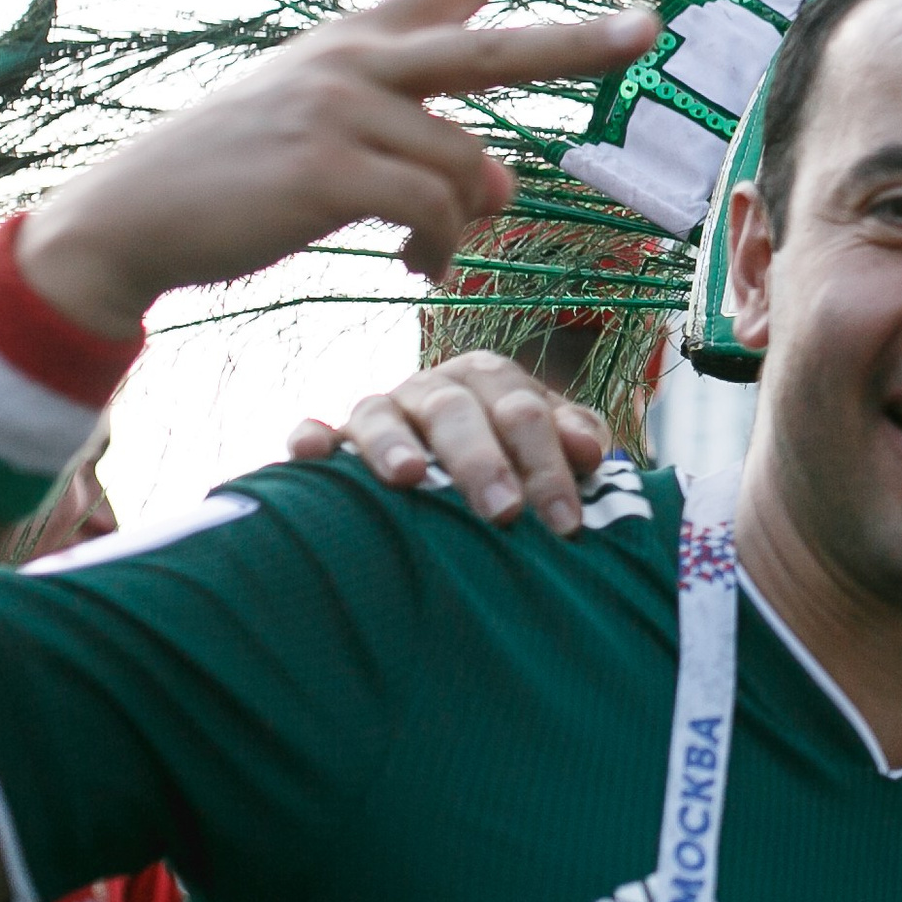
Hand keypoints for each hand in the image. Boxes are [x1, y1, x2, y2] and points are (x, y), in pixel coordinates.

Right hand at [14, 0, 657, 338]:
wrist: (129, 218)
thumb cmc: (235, 176)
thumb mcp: (325, 129)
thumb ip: (417, 139)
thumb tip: (504, 185)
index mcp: (357, 41)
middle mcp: (357, 62)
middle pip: (494, 50)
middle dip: (579, 40)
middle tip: (650, 27)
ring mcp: (342, 112)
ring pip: (468, 169)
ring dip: (467, 223)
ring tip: (432, 250)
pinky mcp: (329, 171)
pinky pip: (434, 213)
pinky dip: (441, 249)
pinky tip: (419, 265)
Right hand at [288, 354, 610, 533]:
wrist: (454, 467)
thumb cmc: (514, 460)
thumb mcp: (552, 446)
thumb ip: (576, 440)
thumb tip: (591, 451)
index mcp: (491, 379)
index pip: (523, 411)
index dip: (547, 465)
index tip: (566, 522)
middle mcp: (434, 388)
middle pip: (456, 410)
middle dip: (482, 462)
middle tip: (504, 513)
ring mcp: (383, 409)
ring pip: (381, 414)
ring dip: (394, 444)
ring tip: (410, 479)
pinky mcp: (336, 437)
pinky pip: (317, 430)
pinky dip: (312, 437)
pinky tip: (311, 455)